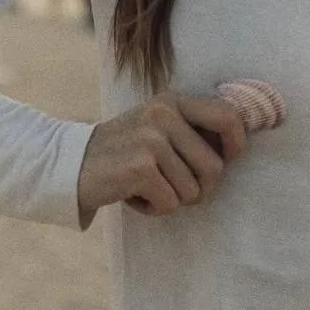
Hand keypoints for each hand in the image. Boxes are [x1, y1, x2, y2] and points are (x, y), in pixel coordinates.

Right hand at [77, 91, 247, 225]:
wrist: (71, 165)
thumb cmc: (124, 152)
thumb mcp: (157, 127)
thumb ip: (192, 130)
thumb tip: (238, 147)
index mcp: (173, 101)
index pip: (229, 116)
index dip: (235, 145)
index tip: (223, 160)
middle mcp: (164, 114)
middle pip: (214, 167)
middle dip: (200, 188)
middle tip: (174, 187)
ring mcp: (151, 140)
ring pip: (193, 190)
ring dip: (172, 199)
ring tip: (147, 186)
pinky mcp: (139, 167)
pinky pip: (170, 203)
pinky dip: (154, 209)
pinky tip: (134, 195)